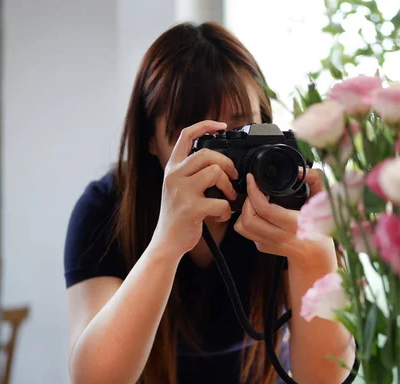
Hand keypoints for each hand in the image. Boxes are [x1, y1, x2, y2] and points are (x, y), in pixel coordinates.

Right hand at [150, 120, 237, 257]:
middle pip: (207, 153)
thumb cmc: (179, 215)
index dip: (205, 125)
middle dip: (227, 164)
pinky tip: (220, 216)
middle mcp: (174, 176)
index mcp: (172, 168)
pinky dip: (226, 210)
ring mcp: (180, 191)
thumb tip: (221, 162)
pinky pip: (219, 201)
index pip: (186, 135)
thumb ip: (193, 172)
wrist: (167, 242)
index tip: (222, 126)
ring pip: (215, 172)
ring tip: (227, 198)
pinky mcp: (190, 208)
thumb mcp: (179, 187)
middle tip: (232, 178)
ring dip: (228, 186)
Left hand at [234, 169, 329, 261]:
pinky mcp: (263, 247)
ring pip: (242, 227)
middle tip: (255, 191)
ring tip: (255, 202)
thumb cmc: (321, 228)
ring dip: (244, 211)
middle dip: (247, 200)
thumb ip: (315, 181)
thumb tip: (301, 171)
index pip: (264, 209)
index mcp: (294, 223)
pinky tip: (259, 213)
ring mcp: (269, 243)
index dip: (254, 191)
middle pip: (248, 219)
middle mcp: (279, 236)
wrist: (316, 256)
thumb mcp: (323, 202)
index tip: (252, 179)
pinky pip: (247, 232)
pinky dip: (248, 219)